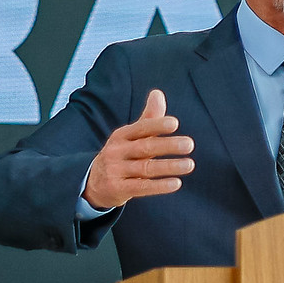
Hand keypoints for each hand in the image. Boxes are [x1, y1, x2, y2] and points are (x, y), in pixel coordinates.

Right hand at [81, 90, 194, 208]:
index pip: (141, 128)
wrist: (94, 183)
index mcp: (121, 135)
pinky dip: (159, 186)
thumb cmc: (122, 154)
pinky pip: (141, 187)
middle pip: (145, 147)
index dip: (157, 125)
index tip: (175, 123)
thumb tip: (158, 93)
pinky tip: (176, 183)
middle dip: (168, 145)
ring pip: (146, 168)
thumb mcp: (131, 136)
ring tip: (189, 164)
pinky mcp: (118, 189)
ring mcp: (116, 171)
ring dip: (169, 166)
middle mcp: (117, 151)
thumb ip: (148, 118)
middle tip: (189, 144)